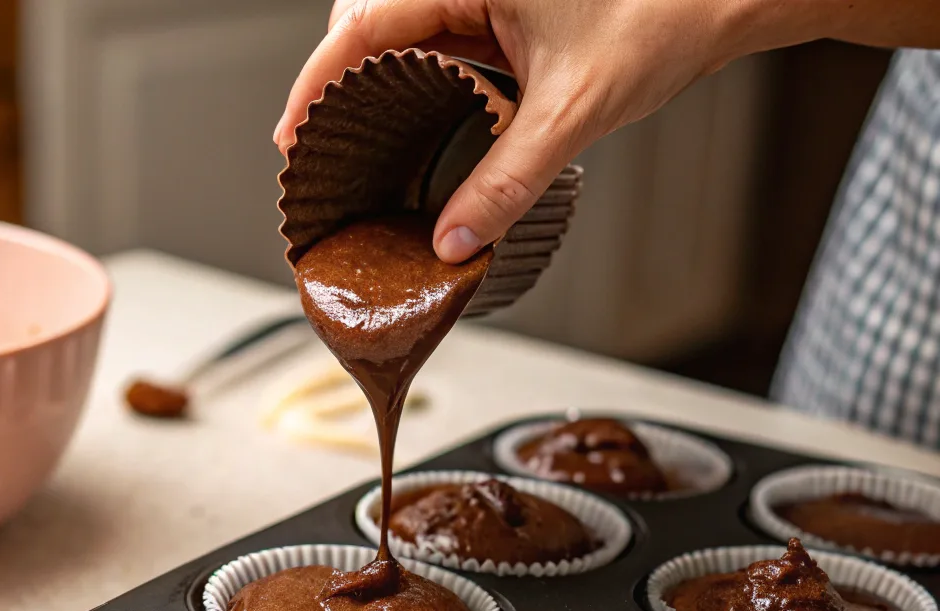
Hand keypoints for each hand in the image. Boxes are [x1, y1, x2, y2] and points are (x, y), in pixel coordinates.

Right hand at [274, 0, 935, 263]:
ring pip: (405, 35)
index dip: (318, 83)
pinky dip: (424, 87)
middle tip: (326, 152)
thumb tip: (453, 241)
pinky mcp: (504, 11)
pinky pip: (442, 44)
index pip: (364, 22)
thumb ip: (506, 181)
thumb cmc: (665, 15)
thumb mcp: (573, 111)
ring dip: (383, 90)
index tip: (293, 137)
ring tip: (364, 150)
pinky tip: (420, 129)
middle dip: (343, 88)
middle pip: (371, 24)